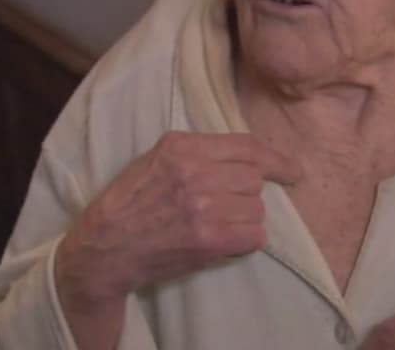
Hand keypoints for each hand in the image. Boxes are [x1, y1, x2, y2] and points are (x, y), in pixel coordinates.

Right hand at [55, 131, 302, 309]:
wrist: (104, 249)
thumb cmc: (130, 203)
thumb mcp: (156, 159)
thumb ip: (197, 151)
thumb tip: (247, 156)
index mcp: (182, 147)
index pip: (247, 147)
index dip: (276, 159)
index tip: (291, 169)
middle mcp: (194, 172)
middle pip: (255, 178)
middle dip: (247, 193)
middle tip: (228, 206)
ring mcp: (203, 206)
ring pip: (257, 207)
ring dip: (246, 218)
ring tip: (219, 224)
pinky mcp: (208, 239)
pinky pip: (254, 235)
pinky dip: (246, 240)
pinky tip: (225, 240)